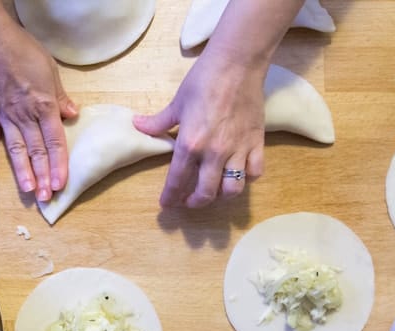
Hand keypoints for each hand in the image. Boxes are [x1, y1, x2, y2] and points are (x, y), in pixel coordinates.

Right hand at [0, 20, 77, 200]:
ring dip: (23, 173)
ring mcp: (3, 115)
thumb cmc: (21, 49)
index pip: (55, 141)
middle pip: (37, 151)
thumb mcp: (49, 69)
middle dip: (43, 176)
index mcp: (43, 105)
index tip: (62, 183)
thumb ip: (60, 96)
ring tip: (29, 192)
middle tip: (47, 198)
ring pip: (16, 150)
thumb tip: (73, 114)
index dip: (59, 164)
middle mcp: (24, 115)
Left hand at [134, 52, 265, 207]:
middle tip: (189, 200)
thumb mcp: (176, 103)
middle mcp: (214, 153)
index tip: (166, 204)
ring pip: (232, 189)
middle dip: (195, 202)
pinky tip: (239, 174)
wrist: (237, 63)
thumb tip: (137, 125)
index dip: (170, 196)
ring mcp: (238, 150)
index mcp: (190, 144)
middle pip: (206, 193)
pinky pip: (255, 172)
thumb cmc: (203, 80)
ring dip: (221, 196)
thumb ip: (158, 122)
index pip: (177, 180)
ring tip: (214, 191)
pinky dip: (247, 179)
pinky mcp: (256, 142)